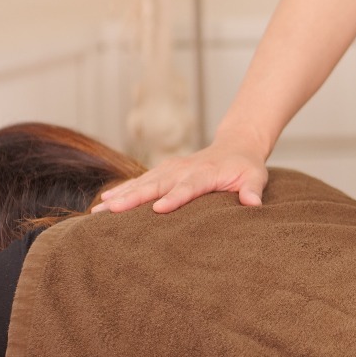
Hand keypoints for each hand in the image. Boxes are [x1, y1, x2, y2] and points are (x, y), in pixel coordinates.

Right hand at [91, 140, 268, 213]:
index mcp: (205, 172)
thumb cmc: (246, 167)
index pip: (188, 186)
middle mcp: (183, 169)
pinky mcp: (163, 172)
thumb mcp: (256, 177)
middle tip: (112, 210)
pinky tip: (104, 204)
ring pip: (143, 182)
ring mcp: (170, 169)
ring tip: (100, 210)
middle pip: (156, 183)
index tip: (159, 209)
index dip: (174, 197)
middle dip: (134, 197)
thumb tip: (252, 203)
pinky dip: (122, 191)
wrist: (235, 146)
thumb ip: (253, 190)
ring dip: (121, 195)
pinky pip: (140, 182)